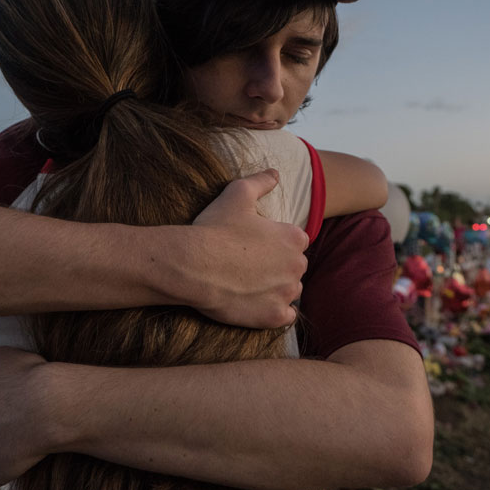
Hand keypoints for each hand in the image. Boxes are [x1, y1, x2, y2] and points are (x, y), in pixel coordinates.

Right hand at [188, 169, 308, 328]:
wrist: (192, 265)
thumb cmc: (214, 228)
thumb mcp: (237, 193)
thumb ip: (261, 181)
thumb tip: (275, 173)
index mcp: (294, 237)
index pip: (296, 241)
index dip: (275, 243)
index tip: (255, 246)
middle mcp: (297, 266)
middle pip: (294, 267)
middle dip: (278, 266)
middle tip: (249, 266)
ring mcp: (286, 293)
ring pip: (290, 291)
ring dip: (277, 288)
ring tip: (250, 284)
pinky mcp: (274, 317)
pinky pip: (285, 316)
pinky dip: (274, 311)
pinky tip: (255, 303)